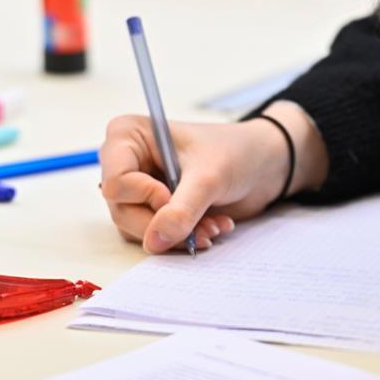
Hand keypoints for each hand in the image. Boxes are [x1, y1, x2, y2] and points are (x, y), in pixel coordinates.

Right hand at [99, 102, 327, 252]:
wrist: (264, 166)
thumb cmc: (236, 152)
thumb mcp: (209, 177)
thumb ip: (182, 209)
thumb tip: (154, 242)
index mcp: (128, 136)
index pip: (115, 182)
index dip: (145, 197)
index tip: (173, 196)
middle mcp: (126, 163)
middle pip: (122, 211)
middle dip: (164, 224)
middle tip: (202, 225)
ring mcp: (139, 189)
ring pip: (137, 229)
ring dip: (178, 236)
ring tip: (213, 226)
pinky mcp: (155, 210)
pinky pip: (156, 237)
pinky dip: (185, 239)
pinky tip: (212, 227)